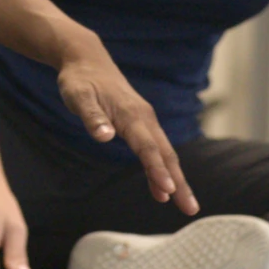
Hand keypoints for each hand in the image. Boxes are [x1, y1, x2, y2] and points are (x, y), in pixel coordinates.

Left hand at [55, 49, 197, 215]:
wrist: (86, 59)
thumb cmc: (79, 80)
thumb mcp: (78, 97)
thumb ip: (92, 117)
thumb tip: (104, 136)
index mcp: (131, 114)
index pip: (147, 147)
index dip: (157, 170)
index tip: (168, 192)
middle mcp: (144, 118)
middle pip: (165, 154)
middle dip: (179, 183)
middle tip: (190, 210)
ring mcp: (145, 120)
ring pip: (165, 153)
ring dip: (175, 179)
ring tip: (186, 206)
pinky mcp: (140, 122)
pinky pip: (156, 149)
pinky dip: (162, 168)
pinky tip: (163, 186)